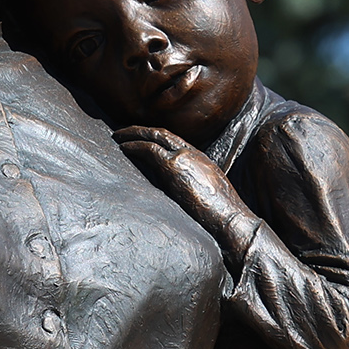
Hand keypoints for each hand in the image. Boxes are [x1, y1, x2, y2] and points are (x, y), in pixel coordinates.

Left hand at [116, 125, 253, 240]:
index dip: (155, 137)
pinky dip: (133, 146)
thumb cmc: (221, 216)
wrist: (231, 219)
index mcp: (200, 159)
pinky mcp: (174, 166)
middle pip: (163, 133)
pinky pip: (149, 149)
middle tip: (122, 132)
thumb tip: (173, 194)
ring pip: (154, 136)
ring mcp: (184, 157)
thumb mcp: (205, 195)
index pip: (174, 141)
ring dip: (133, 135)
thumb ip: (189, 187)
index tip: (140, 138)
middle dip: (141, 130)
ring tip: (116, 137)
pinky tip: (122, 148)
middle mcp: (193, 153)